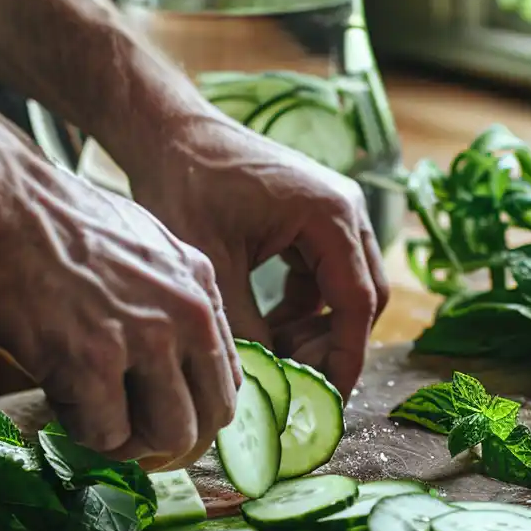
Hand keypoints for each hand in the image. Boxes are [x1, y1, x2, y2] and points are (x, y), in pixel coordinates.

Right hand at [0, 154, 240, 464]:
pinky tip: (63, 402)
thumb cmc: (57, 221)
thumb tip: (175, 357)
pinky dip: (84, 433)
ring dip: (131, 442)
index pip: (228, 377)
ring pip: (169, 436)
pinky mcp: (91, 363)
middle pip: (211, 416)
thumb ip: (174, 298)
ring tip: (97, 419)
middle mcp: (188, 315)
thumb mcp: (147, 246)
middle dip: (170, 435)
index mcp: (203, 287)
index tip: (161, 411)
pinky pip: (107, 435)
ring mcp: (144, 340)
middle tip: (131, 431)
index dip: (194, 405)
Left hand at [129, 114, 388, 400]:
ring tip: (276, 354)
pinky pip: (324, 275)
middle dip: (334, 344)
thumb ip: (247, 330)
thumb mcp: (214, 270)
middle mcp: (345, 210)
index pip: (356, 301)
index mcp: (331, 215)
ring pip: (345, 288)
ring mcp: (332, 212)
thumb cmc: (185, 185)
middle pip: (363, 296)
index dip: (345, 356)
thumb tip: (266, 386)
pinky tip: (268, 326)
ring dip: (317, 327)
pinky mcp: (313, 218)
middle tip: (297, 380)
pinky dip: (303, 307)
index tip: (326, 398)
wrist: (167, 132)